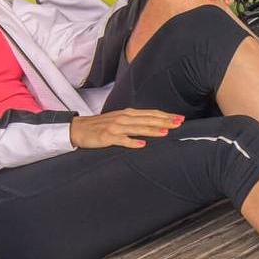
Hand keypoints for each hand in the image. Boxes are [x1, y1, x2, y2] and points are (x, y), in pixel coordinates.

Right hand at [69, 109, 183, 148]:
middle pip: (147, 119)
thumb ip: (134, 120)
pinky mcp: (107, 137)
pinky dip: (132, 142)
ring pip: (137, 128)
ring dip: (152, 130)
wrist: (78, 128)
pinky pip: (121, 140)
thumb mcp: (119, 119)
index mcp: (127, 113)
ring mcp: (115, 127)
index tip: (179, 118)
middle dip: (165, 121)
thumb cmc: (100, 125)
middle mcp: (123, 118)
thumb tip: (152, 124)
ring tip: (166, 132)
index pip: (151, 113)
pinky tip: (142, 145)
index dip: (166, 116)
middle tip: (179, 123)